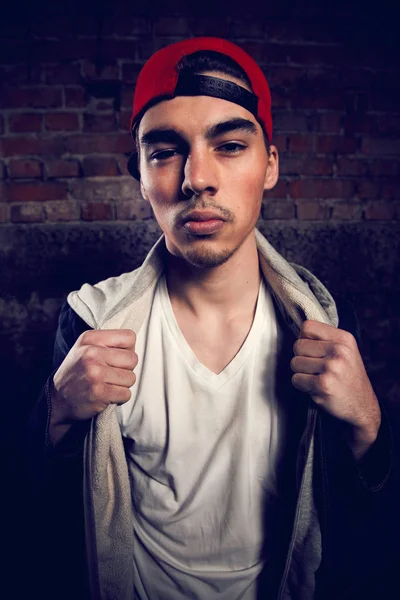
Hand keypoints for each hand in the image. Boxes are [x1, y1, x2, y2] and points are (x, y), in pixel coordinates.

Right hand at [50, 329, 137, 443]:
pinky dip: (120, 397)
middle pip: (133, 359)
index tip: (115, 358)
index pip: (129, 337)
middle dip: (126, 369)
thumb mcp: (85, 348)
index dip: (127, 350)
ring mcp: (94, 373)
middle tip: (111, 375)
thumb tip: (135, 346)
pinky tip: (106, 395)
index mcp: (90, 338)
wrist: (58, 400)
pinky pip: (126, 394)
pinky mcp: (99, 392)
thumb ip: (108, 343)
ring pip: (131, 378)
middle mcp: (91, 353)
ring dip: (123, 385)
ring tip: (107, 385)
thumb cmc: (78, 372)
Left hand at [290, 320, 380, 458]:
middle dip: (301, 358)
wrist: (362, 406)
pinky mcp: (323, 384)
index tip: (310, 349)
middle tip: (315, 368)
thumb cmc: (348, 377)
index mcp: (344, 339)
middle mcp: (338, 351)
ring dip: (301, 373)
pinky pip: (296, 379)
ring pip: (295, 363)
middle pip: (298, 345)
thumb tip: (299, 334)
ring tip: (316, 377)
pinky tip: (316, 388)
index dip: (304, 338)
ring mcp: (331, 367)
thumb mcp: (345, 351)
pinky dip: (302, 385)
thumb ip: (325, 340)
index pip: (308, 326)